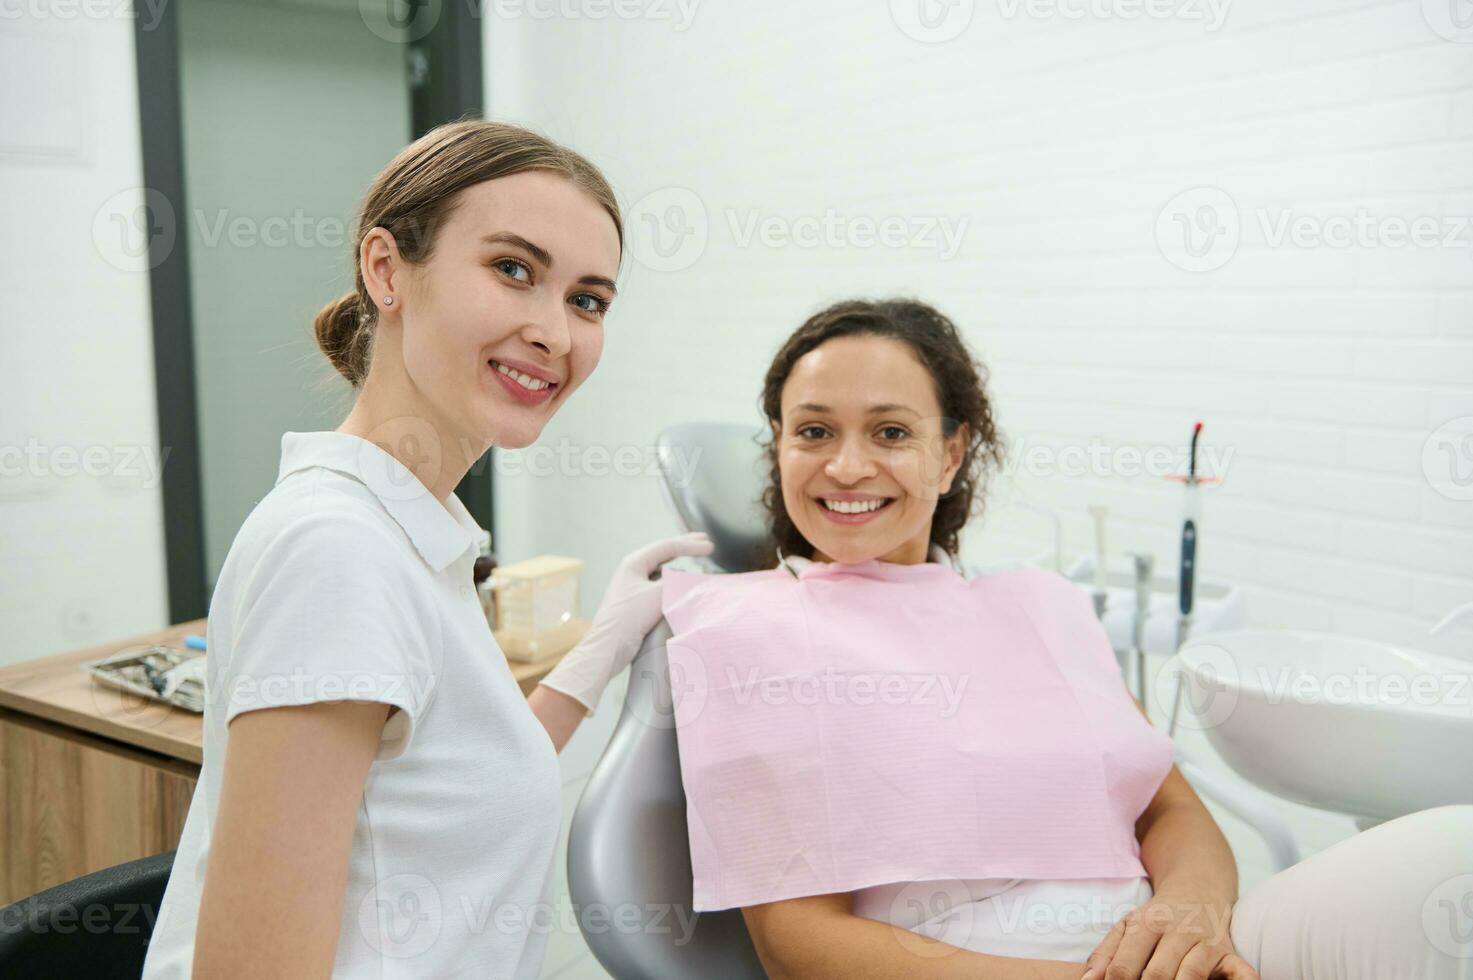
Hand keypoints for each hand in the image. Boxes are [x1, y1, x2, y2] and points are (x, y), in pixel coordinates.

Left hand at [538, 531, 712, 714]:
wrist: (608, 646)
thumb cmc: (629, 618)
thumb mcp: (658, 595)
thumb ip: (680, 582)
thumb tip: (698, 576)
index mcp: (634, 562)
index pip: (668, 547)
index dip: (692, 545)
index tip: (711, 547)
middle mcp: (632, 570)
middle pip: (663, 554)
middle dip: (685, 548)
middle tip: (705, 543)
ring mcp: (632, 586)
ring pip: (661, 570)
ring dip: (679, 566)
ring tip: (696, 565)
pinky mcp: (635, 602)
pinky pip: (658, 585)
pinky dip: (673, 582)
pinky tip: (681, 587)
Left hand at [1080, 882, 1256, 979]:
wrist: (1199, 887)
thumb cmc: (1158, 916)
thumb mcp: (1127, 925)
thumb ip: (1106, 953)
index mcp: (1146, 924)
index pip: (1124, 965)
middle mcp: (1178, 932)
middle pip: (1157, 974)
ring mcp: (1206, 942)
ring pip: (1191, 976)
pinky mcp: (1230, 952)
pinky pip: (1240, 971)